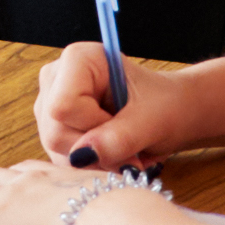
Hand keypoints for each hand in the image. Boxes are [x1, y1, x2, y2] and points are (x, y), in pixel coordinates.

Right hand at [31, 44, 224, 167]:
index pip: (62, 106)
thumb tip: (82, 156)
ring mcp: (51, 105)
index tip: (124, 123)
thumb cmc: (166, 105)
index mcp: (79, 59)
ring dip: (96, 160)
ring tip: (124, 149)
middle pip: (55, 131)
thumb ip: (119, 137)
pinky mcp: (54, 128)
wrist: (173, 113)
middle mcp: (57, 79)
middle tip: (130, 149)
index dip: (93, 125)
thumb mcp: (151, 121)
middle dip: (96, 149)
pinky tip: (111, 151)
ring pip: (57, 149)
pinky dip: (91, 164)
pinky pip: (62, 158)